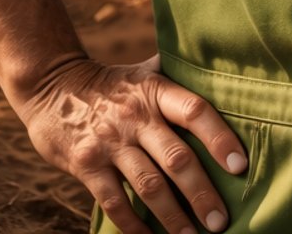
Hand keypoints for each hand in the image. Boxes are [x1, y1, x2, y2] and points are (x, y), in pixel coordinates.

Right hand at [16, 53, 248, 233]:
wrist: (51, 86)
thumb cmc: (112, 85)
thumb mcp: (144, 73)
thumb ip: (179, 80)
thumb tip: (226, 83)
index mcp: (155, 91)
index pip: (194, 111)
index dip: (219, 138)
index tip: (239, 165)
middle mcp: (134, 115)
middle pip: (175, 158)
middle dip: (201, 194)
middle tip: (220, 222)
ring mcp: (109, 141)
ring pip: (148, 185)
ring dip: (173, 217)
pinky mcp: (86, 164)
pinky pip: (114, 202)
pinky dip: (134, 225)